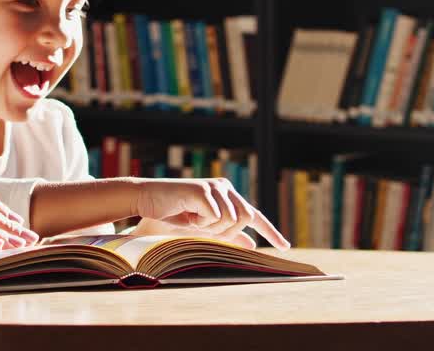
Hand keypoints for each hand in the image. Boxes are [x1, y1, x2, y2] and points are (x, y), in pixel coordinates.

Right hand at [135, 178, 289, 249]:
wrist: (148, 201)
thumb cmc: (174, 214)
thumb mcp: (204, 228)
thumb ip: (228, 233)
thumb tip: (252, 244)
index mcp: (228, 195)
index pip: (254, 215)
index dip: (271, 231)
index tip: (285, 247)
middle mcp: (225, 187)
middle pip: (245, 218)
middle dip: (226, 231)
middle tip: (203, 229)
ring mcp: (215, 186)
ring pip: (231, 218)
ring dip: (211, 227)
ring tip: (192, 219)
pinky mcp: (203, 189)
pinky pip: (215, 216)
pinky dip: (201, 222)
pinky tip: (186, 214)